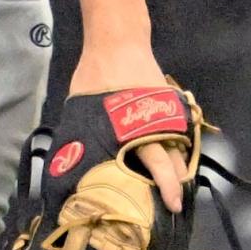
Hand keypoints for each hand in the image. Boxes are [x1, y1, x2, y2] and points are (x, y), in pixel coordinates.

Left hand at [67, 43, 184, 213]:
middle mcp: (155, 124)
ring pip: (178, 148)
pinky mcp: (169, 105)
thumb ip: (85, 136)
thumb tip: (72, 164)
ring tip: (172, 189)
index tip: (172, 206)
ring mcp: (165, 113)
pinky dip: (175, 147)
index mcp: (134, 129)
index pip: (159, 164)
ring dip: (177, 169)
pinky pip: (176, 132)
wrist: (118, 43)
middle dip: (175, 186)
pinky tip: (170, 161)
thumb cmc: (96, 75)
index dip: (166, 188)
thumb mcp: (82, 108)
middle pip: (174, 161)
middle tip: (173, 207)